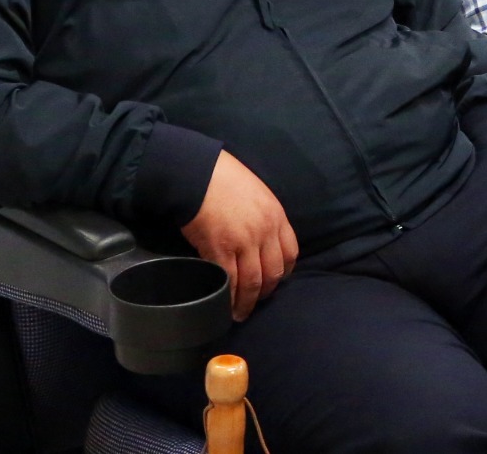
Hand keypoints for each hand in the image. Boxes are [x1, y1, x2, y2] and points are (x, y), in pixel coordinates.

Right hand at [182, 151, 296, 320]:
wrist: (196, 173)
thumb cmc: (223, 178)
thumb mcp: (257, 193)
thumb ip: (264, 217)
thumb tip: (260, 241)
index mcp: (276, 216)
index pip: (290, 253)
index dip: (283, 272)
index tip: (274, 281)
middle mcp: (265, 231)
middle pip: (272, 272)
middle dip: (265, 292)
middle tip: (255, 302)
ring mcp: (244, 242)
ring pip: (252, 282)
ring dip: (247, 302)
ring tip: (240, 313)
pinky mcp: (220, 250)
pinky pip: (230, 281)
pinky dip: (229, 297)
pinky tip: (225, 305)